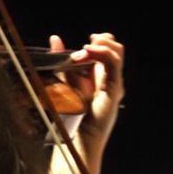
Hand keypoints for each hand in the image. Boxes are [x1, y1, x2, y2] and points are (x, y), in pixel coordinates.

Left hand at [49, 33, 124, 173]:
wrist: (75, 134)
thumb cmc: (69, 111)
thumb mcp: (63, 78)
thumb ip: (60, 59)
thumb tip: (55, 38)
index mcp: (101, 75)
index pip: (109, 49)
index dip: (99, 41)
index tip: (84, 44)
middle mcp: (110, 78)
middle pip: (116, 48)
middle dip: (101, 41)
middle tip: (83, 47)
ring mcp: (114, 83)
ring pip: (118, 53)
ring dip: (100, 46)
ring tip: (85, 49)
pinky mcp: (114, 89)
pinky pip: (114, 64)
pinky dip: (102, 53)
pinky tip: (88, 51)